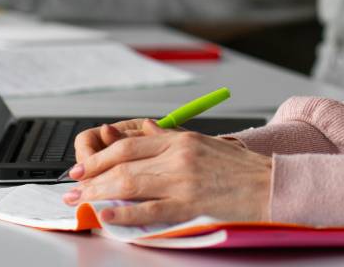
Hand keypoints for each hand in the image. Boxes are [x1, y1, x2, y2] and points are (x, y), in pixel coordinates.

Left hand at [63, 121, 271, 225]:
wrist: (270, 185)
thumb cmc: (240, 169)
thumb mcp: (204, 142)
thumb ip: (170, 137)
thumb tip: (142, 128)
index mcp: (180, 140)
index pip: (129, 144)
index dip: (99, 156)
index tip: (82, 168)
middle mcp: (178, 157)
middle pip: (123, 164)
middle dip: (91, 177)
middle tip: (73, 188)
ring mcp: (183, 181)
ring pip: (128, 184)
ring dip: (98, 194)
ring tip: (82, 202)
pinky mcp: (189, 205)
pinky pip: (147, 210)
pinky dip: (122, 213)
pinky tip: (106, 215)